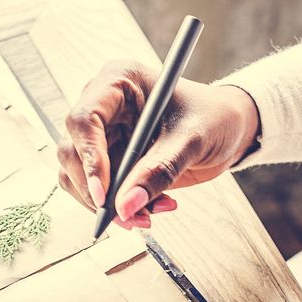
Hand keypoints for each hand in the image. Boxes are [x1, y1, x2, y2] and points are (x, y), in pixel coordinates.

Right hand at [56, 60, 259, 228]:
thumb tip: (125, 206)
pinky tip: (152, 207)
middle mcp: (102, 107)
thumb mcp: (191, 141)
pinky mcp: (110, 161)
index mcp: (117, 82)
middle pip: (73, 153)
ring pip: (79, 178)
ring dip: (109, 206)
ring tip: (149, 215)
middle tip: (129, 217)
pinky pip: (98, 192)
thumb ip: (158, 171)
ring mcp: (103, 136)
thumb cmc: (214, 118)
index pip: (83, 121)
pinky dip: (120, 208)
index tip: (103, 196)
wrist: (228, 129)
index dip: (88, 160)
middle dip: (98, 192)